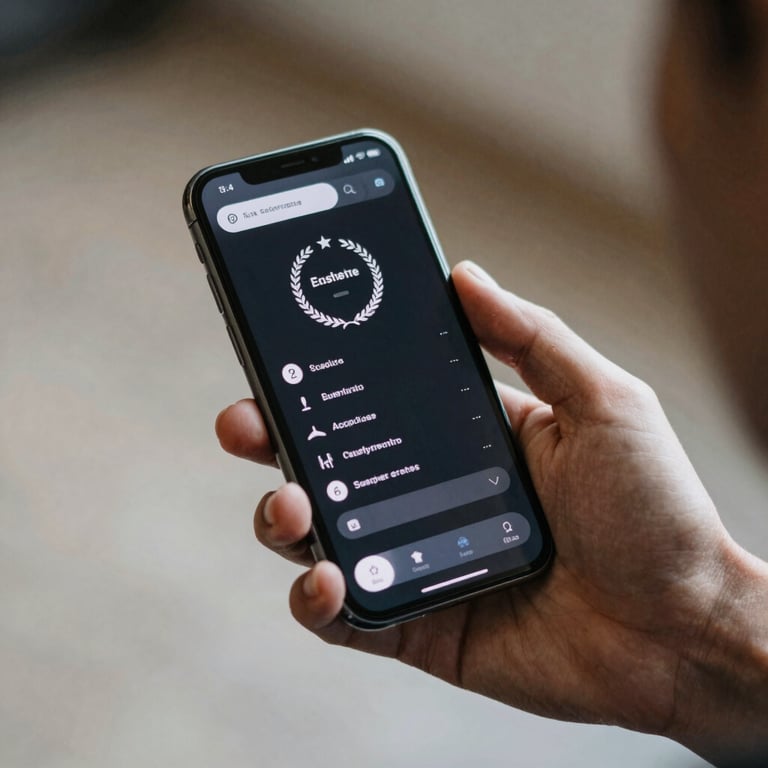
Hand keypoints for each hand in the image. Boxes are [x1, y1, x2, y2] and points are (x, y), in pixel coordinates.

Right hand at [216, 261, 767, 761]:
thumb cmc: (655, 511)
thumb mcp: (602, 402)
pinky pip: (343, 617)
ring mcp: (415, 558)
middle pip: (329, 461)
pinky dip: (317, 601)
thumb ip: (531, 338)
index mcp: (466, 437)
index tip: (281, 343)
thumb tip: (463, 272)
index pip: (376, 397)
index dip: (323, 374)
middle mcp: (429, 493)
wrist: (684, 632)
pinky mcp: (415, 625)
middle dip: (272, 438)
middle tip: (244, 420)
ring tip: (289, 504)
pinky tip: (326, 579)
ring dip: (281, 517)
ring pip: (320, 535)